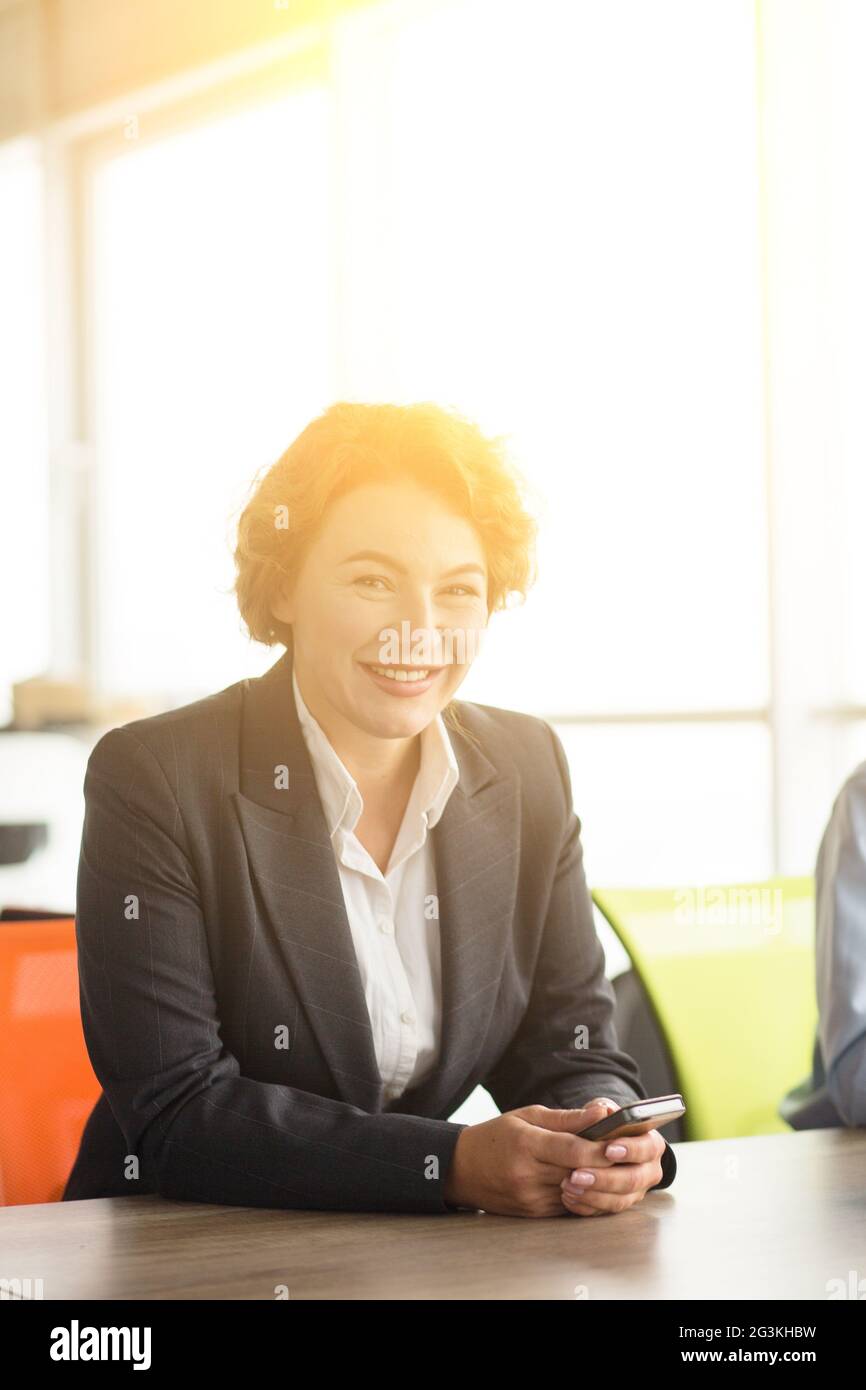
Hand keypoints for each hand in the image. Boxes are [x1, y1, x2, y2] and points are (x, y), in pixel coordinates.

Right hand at [442, 1100, 634, 1217]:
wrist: (461, 1169)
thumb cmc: (496, 1136)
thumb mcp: (527, 1116)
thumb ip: (567, 1118)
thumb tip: (602, 1112)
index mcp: (526, 1144)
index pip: (573, 1149)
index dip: (601, 1148)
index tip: (622, 1142)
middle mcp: (527, 1175)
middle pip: (579, 1172)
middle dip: (606, 1164)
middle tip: (627, 1154)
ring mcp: (530, 1198)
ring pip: (577, 1192)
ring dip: (598, 1182)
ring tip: (614, 1167)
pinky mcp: (533, 1213)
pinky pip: (567, 1205)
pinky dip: (583, 1194)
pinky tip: (592, 1182)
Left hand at [558, 1096, 665, 1217]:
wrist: (603, 1144)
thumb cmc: (605, 1125)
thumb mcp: (602, 1110)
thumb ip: (599, 1109)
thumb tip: (603, 1111)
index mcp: (651, 1143)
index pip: (647, 1148)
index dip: (630, 1150)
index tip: (608, 1149)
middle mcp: (649, 1170)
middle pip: (633, 1179)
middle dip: (605, 1178)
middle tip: (578, 1175)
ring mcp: (636, 1192)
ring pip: (619, 1201)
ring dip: (592, 1195)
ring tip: (568, 1186)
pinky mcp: (620, 1205)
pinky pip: (605, 1212)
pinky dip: (585, 1206)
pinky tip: (568, 1197)